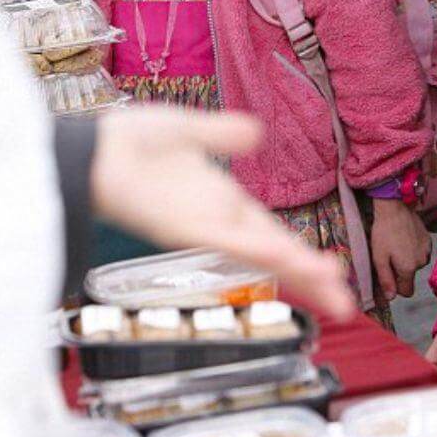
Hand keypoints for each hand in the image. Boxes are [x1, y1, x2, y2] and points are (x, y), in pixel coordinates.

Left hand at [90, 108, 355, 320]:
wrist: (91, 149)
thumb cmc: (130, 142)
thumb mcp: (189, 130)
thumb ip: (223, 134)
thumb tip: (258, 133)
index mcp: (223, 201)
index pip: (273, 233)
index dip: (303, 254)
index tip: (335, 273)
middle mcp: (218, 219)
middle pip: (276, 252)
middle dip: (311, 278)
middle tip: (346, 307)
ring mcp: (202, 226)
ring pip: (259, 253)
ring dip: (296, 270)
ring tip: (332, 291)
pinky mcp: (183, 228)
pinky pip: (227, 241)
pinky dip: (257, 250)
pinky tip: (285, 256)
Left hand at [371, 197, 431, 299]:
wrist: (395, 207)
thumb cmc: (383, 232)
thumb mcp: (379, 258)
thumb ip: (385, 280)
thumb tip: (391, 298)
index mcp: (408, 269)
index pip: (406, 292)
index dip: (396, 288)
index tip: (388, 275)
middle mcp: (421, 262)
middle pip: (410, 277)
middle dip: (400, 272)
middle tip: (388, 256)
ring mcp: (427, 250)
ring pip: (415, 265)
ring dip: (407, 260)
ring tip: (396, 245)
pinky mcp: (428, 240)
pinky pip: (421, 253)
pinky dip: (413, 250)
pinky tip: (404, 238)